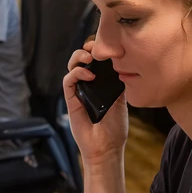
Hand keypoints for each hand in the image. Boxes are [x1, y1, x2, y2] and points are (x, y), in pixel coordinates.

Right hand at [63, 40, 128, 164]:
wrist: (107, 147)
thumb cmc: (115, 127)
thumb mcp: (121, 101)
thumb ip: (119, 83)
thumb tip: (124, 64)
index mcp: (101, 83)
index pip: (96, 61)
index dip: (99, 50)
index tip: (108, 45)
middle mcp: (88, 85)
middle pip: (82, 59)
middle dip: (87, 49)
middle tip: (96, 47)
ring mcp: (79, 91)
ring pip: (72, 66)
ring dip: (78, 57)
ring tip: (88, 56)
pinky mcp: (71, 100)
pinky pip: (68, 81)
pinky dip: (77, 73)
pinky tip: (88, 74)